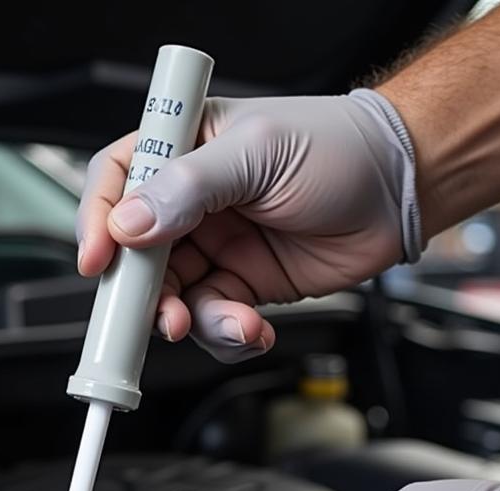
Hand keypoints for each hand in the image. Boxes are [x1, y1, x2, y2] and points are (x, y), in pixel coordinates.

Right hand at [77, 90, 419, 362]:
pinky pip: (214, 320)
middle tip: (159, 315)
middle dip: (143, 293)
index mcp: (185, 151)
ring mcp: (217, 247)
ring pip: (173, 297)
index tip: (99, 258)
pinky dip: (227, 334)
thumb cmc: (340, 147)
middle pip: (137, 255)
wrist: (401, 189)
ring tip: (230, 321)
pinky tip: (252, 327)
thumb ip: (189, 189)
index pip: (118, 182)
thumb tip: (130, 223)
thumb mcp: (258, 154)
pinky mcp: (243, 285)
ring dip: (191, 320)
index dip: (98, 220)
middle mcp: (193, 202)